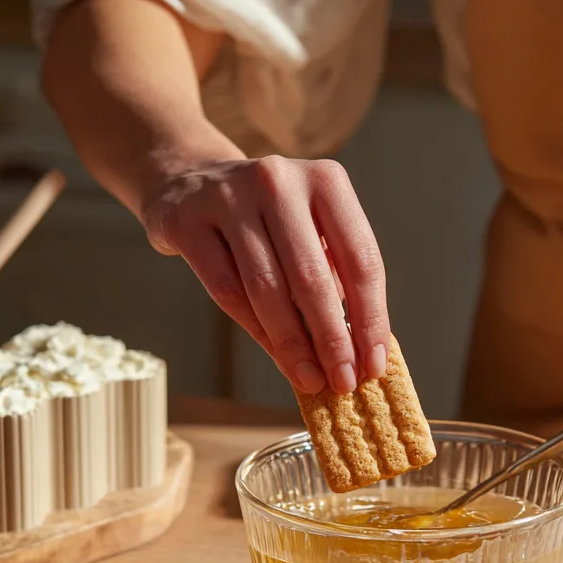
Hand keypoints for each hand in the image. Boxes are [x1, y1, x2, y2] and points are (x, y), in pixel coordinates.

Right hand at [142, 155, 389, 395]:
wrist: (190, 181)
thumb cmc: (267, 219)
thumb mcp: (311, 229)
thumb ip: (335, 276)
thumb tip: (360, 351)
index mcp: (325, 181)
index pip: (360, 258)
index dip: (371, 317)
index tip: (374, 363)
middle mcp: (279, 182)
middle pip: (313, 277)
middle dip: (332, 339)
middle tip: (344, 382)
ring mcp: (229, 197)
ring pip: (267, 288)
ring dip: (293, 345)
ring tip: (310, 379)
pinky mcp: (188, 221)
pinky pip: (227, 289)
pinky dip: (255, 329)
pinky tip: (276, 355)